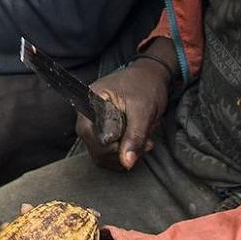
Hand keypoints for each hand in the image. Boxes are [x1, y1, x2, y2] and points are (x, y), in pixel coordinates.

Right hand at [79, 55, 171, 170]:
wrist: (152, 77)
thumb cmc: (145, 86)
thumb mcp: (143, 110)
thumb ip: (134, 135)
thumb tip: (127, 162)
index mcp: (90, 101)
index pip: (90, 134)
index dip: (110, 146)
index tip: (132, 145)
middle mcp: (88, 114)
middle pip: (94, 147)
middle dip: (120, 152)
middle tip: (144, 144)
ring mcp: (95, 124)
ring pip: (101, 154)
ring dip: (124, 155)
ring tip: (144, 143)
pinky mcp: (104, 131)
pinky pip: (108, 153)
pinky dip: (124, 155)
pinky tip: (138, 145)